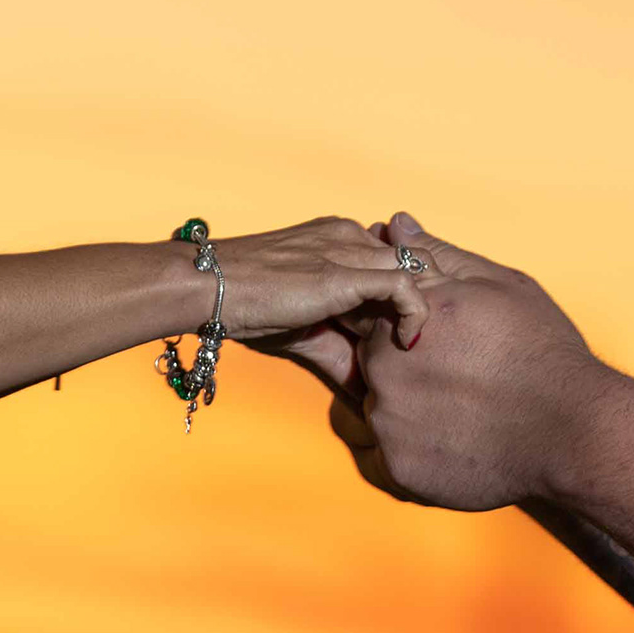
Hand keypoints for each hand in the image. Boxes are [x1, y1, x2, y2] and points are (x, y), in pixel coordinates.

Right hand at [208, 214, 431, 351]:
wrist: (207, 288)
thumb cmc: (243, 307)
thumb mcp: (303, 329)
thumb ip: (340, 351)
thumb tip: (367, 397)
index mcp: (338, 239)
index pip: (395, 258)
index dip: (409, 296)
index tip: (407, 335)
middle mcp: (349, 236)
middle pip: (414, 260)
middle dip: (425, 299)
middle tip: (417, 342)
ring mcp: (348, 249)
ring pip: (416, 267)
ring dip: (423, 306)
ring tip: (415, 342)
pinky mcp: (345, 272)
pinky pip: (404, 284)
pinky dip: (416, 313)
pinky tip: (407, 342)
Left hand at [326, 212, 605, 510]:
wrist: (574, 431)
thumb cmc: (542, 351)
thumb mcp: (497, 287)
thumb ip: (437, 258)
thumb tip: (394, 223)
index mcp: (403, 317)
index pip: (372, 314)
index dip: (407, 329)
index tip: (446, 346)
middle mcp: (385, 367)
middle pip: (373, 365)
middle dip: (406, 371)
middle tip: (465, 383)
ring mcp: (388, 421)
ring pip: (378, 414)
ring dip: (409, 414)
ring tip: (466, 416)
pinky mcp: (398, 470)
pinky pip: (386, 461)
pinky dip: (415, 454)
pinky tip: (459, 445)